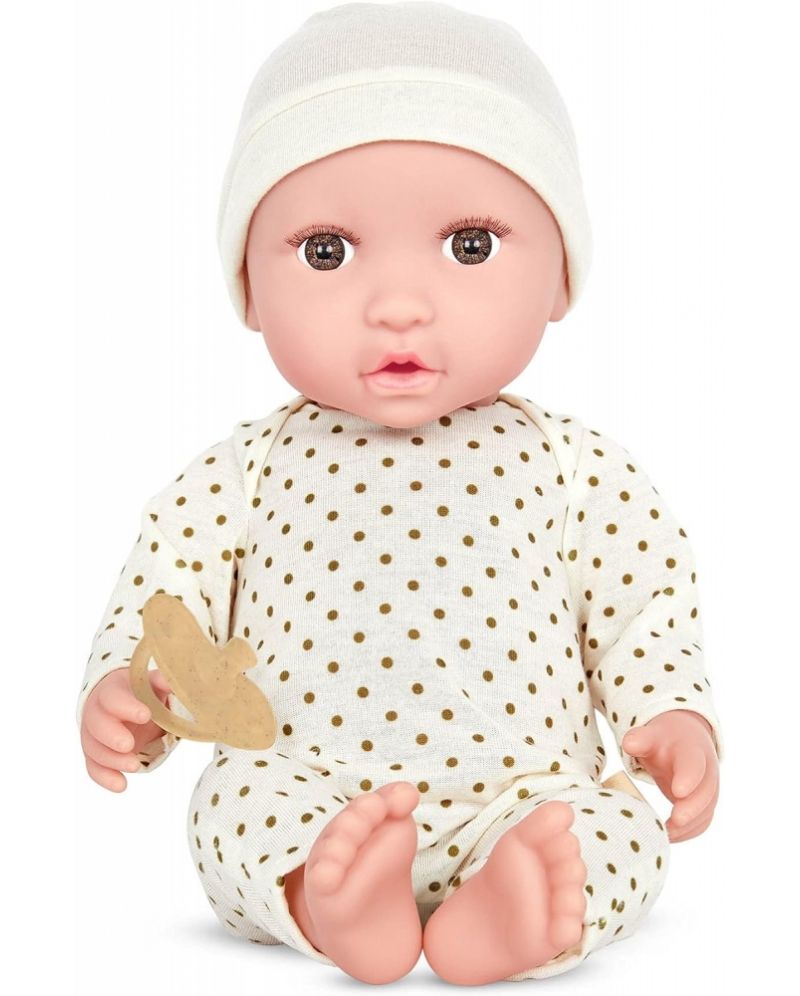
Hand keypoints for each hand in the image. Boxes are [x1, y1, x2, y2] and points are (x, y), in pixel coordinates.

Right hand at [80, 666, 171, 791]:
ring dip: (111, 760)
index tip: (145, 715)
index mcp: (111, 690)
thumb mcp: (151, 684)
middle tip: (129, 745)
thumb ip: (161, 682)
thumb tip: (172, 682)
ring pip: (93, 748)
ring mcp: (93, 734)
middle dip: (112, 736)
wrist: (125, 702)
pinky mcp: (94, 753)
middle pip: (96, 723)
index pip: (112, 697)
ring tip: (134, 767)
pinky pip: (93, 767)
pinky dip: (105, 777)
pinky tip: (122, 786)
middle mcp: (97, 711)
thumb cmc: (140, 693)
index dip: (126, 707)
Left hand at [621, 710, 718, 842]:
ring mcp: (709, 790)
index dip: (688, 778)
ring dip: (688, 826)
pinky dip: (687, 832)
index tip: (677, 791)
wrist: (682, 740)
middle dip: (692, 809)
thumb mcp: (651, 735)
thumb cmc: (663, 740)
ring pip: (706, 811)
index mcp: (692, 751)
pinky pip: (702, 822)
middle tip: (675, 821)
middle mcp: (706, 772)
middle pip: (705, 792)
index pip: (694, 765)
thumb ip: (640, 739)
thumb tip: (629, 744)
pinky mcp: (705, 805)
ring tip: (665, 833)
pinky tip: (668, 836)